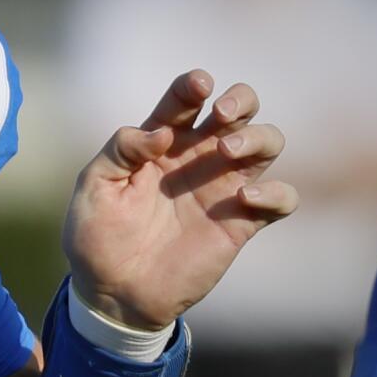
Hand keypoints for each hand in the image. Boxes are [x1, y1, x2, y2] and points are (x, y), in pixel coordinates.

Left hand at [64, 70, 298, 329]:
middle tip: (222, 115)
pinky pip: (281, 199)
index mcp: (160, 142)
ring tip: (227, 152)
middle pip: (240, 110)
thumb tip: (161, 134)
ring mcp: (222, 188)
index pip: (185, 101)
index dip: (193, 86)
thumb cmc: (97, 234)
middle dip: (240, 100)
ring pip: (267, 143)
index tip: (198, 85)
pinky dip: (275, 193)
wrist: (112, 290)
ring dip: (258, 137)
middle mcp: (197, 158)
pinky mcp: (241, 223)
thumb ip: (120, 151)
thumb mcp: (94, 186)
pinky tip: (245, 200)